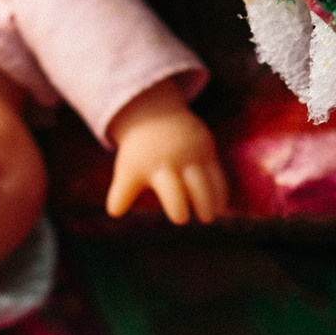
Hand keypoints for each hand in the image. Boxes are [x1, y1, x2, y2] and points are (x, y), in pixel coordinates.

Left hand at [105, 82, 228, 224]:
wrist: (155, 115)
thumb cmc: (140, 152)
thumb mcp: (127, 169)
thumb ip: (122, 193)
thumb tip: (114, 212)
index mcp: (158, 168)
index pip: (170, 191)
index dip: (176, 206)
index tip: (181, 219)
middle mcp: (180, 160)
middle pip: (198, 185)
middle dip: (204, 203)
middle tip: (206, 220)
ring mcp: (196, 153)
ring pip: (213, 179)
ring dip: (217, 199)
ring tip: (217, 213)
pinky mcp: (208, 148)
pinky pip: (219, 172)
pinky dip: (221, 189)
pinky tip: (221, 204)